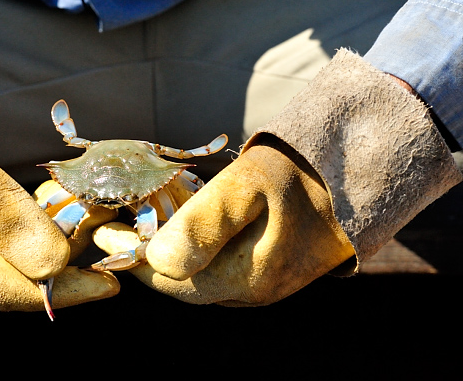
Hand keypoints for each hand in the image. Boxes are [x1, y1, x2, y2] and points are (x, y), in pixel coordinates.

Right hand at [0, 127, 118, 310]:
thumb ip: (12, 225)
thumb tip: (55, 265)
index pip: (28, 295)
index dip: (75, 292)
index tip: (113, 285)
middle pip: (27, 285)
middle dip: (71, 268)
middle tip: (106, 242)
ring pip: (18, 271)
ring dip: (55, 253)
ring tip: (87, 227)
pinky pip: (4, 258)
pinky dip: (33, 243)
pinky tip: (51, 223)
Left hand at [94, 137, 354, 305]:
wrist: (360, 173)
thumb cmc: (305, 172)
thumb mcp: (252, 186)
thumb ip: (203, 223)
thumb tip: (156, 260)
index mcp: (245, 278)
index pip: (171, 280)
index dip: (132, 258)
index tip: (101, 233)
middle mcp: (251, 289)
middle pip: (181, 279)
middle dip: (143, 254)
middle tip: (111, 224)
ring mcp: (261, 280)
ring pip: (197, 271)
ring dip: (164, 248)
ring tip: (136, 221)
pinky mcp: (267, 264)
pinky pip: (216, 262)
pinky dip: (190, 244)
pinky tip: (178, 221)